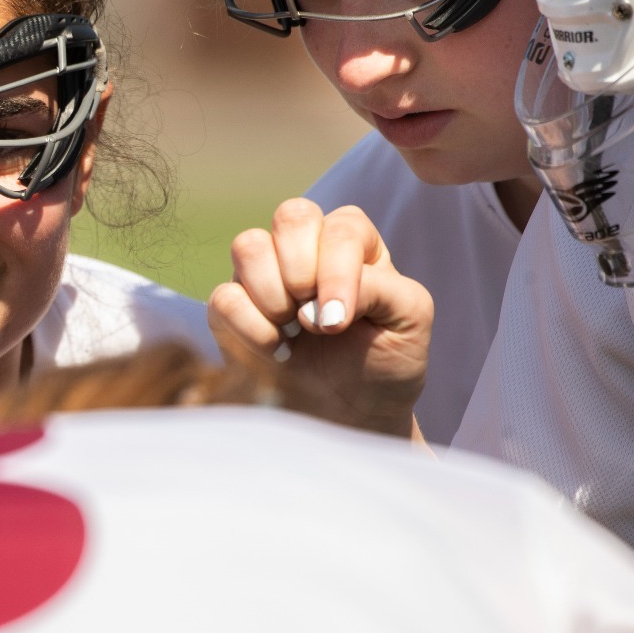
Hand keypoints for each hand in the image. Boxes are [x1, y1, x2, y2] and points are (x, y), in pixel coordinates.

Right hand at [207, 198, 430, 437]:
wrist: (354, 417)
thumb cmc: (386, 363)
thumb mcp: (409, 320)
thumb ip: (381, 289)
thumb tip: (315, 304)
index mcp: (355, 244)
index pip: (341, 227)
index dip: (337, 271)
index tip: (340, 322)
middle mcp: (306, 250)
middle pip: (291, 215)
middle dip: (300, 268)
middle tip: (312, 315)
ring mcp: (265, 276)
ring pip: (248, 246)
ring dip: (272, 295)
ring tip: (293, 332)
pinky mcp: (233, 310)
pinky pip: (224, 298)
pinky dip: (249, 328)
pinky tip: (277, 353)